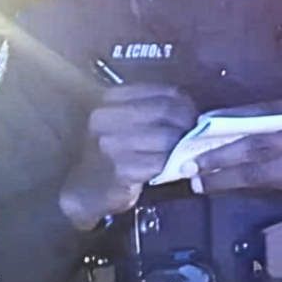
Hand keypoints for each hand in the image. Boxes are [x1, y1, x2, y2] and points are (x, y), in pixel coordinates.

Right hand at [59, 84, 196, 230]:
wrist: (84, 189)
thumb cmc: (109, 152)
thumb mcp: (122, 120)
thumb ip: (148, 108)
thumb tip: (190, 107)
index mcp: (110, 98)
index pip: (162, 92)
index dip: (185, 103)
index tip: (193, 115)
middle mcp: (107, 117)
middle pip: (166, 112)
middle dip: (188, 123)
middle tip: (197, 135)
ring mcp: (112, 144)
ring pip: (167, 137)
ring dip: (185, 145)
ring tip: (190, 150)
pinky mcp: (121, 169)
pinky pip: (161, 162)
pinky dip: (176, 164)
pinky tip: (178, 167)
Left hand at [195, 92, 281, 199]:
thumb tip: (243, 119)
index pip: (263, 112)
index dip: (231, 121)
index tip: (202, 127)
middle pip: (258, 146)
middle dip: (221, 157)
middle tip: (192, 165)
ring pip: (262, 171)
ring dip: (228, 177)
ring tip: (201, 181)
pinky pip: (274, 183)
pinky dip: (249, 184)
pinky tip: (228, 185)